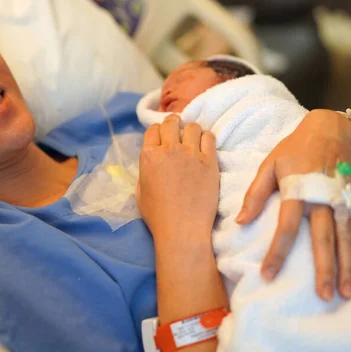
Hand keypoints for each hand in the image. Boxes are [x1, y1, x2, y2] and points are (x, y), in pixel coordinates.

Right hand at [137, 115, 218, 244]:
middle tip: (177, 134)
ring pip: (192, 126)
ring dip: (191, 132)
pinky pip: (210, 137)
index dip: (158, 133)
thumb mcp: (141, 191)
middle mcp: (169, 150)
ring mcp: (191, 154)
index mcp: (149, 156)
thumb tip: (153, 159)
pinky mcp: (209, 161)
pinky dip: (206, 139)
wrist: (183, 229)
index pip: (153, 129)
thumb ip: (146, 170)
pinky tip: (205, 148)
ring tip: (192, 142)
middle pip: (171, 122)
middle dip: (173, 125)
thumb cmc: (159, 216)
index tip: (163, 138)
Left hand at [236, 110, 350, 300]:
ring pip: (346, 237)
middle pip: (323, 237)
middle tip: (324, 295)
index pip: (286, 227)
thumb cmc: (294, 149)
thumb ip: (255, 194)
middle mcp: (322, 198)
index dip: (276, 252)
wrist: (329, 129)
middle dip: (324, 267)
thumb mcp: (269, 165)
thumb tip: (240, 221)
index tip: (268, 275)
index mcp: (297, 191)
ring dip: (348, 265)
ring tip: (346, 291)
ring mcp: (342, 200)